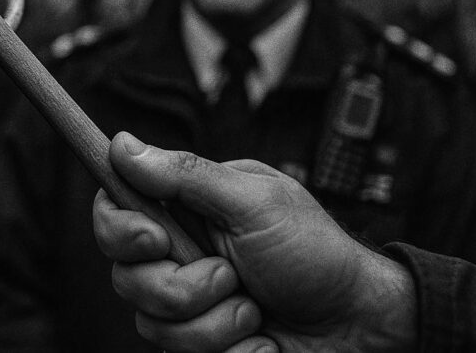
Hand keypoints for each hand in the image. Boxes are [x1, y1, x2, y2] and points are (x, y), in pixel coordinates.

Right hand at [92, 132, 416, 352]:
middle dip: (181, 289)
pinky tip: (262, 340)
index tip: (154, 239)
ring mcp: (190, 304)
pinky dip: (234, 351)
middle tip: (231, 277)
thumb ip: (186, 176)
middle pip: (126, 278)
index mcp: (184, 211)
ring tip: (256, 311)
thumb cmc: (317, 254)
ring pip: (154, 326)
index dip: (119, 230)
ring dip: (216, 323)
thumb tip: (122, 144)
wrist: (360, 325)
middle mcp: (179, 256)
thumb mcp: (256, 203)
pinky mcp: (204, 344)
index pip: (114, 212)